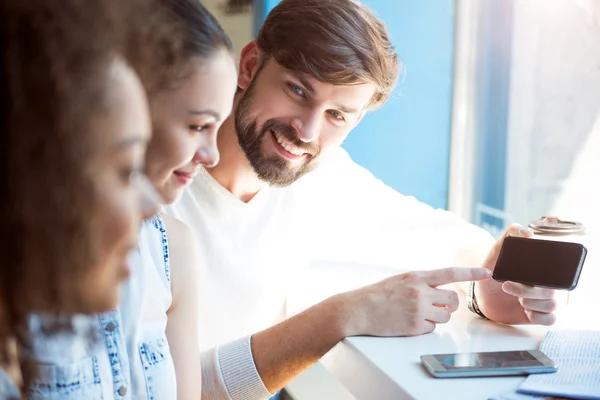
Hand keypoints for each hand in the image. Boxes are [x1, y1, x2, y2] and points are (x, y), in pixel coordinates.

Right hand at [338, 267, 491, 336]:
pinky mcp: (415, 327)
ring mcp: (418, 310)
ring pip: (445, 316)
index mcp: (416, 277)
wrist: (359, 309)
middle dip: (449, 304)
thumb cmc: (378, 294)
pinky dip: (425, 327)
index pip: (450, 273)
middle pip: (453, 299)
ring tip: (418, 313)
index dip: (471, 272)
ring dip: (437, 316)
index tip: (487, 272)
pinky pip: (433, 328)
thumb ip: (421, 282)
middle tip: (438, 305)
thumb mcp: (400, 280)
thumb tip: (442, 289)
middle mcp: (420, 292)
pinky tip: (409, 322)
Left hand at [476, 224, 557, 324]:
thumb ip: (510, 235)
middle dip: (529, 291)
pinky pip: (550, 319)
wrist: (480, 292)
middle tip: (507, 286)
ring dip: (533, 303)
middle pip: (551, 290)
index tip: (526, 273)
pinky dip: (540, 317)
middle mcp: (542, 284)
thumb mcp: (498, 250)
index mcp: (538, 269)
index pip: (555, 271)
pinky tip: (527, 313)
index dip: (546, 273)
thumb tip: (528, 233)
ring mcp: (540, 300)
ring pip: (552, 305)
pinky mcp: (536, 314)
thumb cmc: (492, 269)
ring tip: (517, 300)